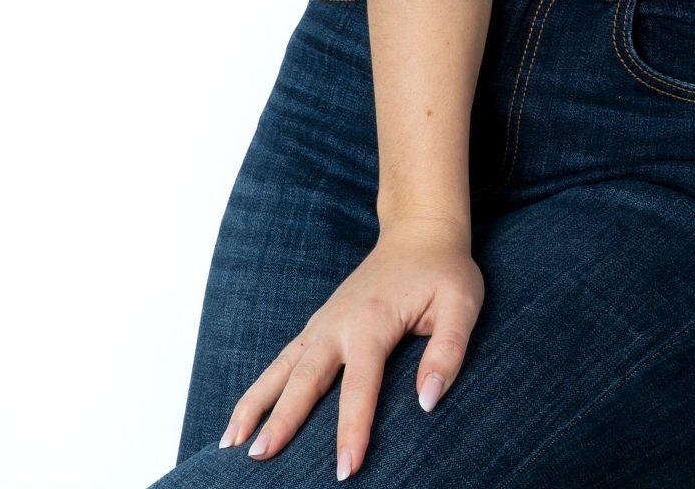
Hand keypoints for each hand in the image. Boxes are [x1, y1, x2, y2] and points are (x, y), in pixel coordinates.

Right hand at [217, 217, 484, 479]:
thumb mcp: (462, 303)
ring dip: (255, 404)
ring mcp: (323, 322)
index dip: (352, 430)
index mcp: (373, 320)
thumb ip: (448, 351)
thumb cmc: (444, 271)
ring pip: (281, 367)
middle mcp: (339, 322)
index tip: (345, 471)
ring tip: (231, 444)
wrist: (419, 230)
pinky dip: (260, 388)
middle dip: (283, 420)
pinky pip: (282, 359)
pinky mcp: (318, 325)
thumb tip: (427, 401)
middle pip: (304, 378)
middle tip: (260, 458)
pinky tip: (243, 417)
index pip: (360, 386)